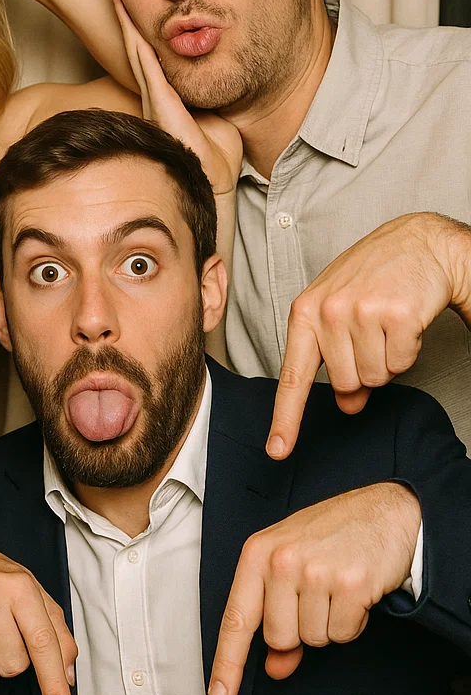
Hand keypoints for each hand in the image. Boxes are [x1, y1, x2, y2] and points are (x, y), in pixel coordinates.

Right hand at [105, 0, 242, 196]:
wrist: (214, 179)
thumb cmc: (217, 154)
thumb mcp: (217, 113)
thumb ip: (212, 92)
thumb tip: (221, 72)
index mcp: (167, 92)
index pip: (151, 48)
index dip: (140, 20)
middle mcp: (155, 91)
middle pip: (136, 40)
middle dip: (125, 8)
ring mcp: (154, 96)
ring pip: (136, 46)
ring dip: (125, 15)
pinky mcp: (159, 104)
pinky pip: (146, 64)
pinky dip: (135, 38)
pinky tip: (130, 18)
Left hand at [208, 482, 420, 694]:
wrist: (381, 510)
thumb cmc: (329, 535)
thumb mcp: (289, 564)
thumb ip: (274, 613)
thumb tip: (273, 667)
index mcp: (256, 553)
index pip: (236, 617)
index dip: (227, 662)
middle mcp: (280, 561)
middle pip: (278, 636)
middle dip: (299, 628)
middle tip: (315, 594)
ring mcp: (314, 571)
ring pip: (313, 638)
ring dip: (328, 622)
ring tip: (335, 586)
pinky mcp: (350, 584)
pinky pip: (344, 632)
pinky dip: (353, 620)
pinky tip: (355, 591)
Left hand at [267, 213, 470, 457]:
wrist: (417, 242)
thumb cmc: (373, 278)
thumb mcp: (340, 314)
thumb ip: (333, 358)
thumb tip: (347, 404)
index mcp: (304, 313)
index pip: (293, 376)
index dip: (286, 419)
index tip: (276, 451)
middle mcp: (327, 312)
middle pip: (345, 383)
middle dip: (364, 368)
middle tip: (372, 332)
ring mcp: (360, 312)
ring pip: (375, 377)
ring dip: (388, 358)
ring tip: (387, 322)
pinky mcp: (396, 315)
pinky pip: (403, 363)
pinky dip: (409, 349)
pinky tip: (406, 319)